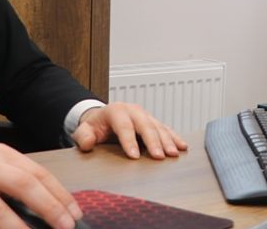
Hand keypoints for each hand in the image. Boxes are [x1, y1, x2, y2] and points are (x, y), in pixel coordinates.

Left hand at [71, 102, 187, 159]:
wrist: (104, 117)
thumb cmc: (96, 125)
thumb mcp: (84, 129)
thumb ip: (83, 136)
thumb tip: (88, 142)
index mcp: (116, 111)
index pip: (124, 126)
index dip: (129, 141)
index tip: (134, 156)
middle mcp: (133, 111)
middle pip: (145, 125)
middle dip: (153, 141)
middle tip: (158, 156)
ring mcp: (145, 116)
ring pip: (158, 127)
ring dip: (167, 141)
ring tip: (173, 154)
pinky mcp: (153, 122)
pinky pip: (166, 129)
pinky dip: (175, 138)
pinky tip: (182, 146)